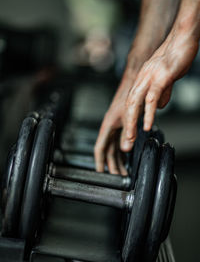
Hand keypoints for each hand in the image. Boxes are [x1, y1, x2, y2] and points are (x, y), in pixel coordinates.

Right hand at [94, 61, 138, 175]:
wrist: (135, 83)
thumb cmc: (129, 96)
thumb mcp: (129, 117)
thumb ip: (127, 134)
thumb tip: (125, 150)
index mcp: (107, 127)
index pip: (100, 148)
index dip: (99, 162)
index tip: (100, 173)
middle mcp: (110, 129)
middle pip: (108, 152)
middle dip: (112, 165)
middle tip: (117, 177)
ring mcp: (116, 128)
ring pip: (114, 149)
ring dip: (118, 161)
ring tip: (123, 172)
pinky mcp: (122, 126)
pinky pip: (120, 143)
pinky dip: (123, 153)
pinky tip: (126, 158)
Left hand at [121, 31, 198, 151]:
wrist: (184, 36)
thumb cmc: (177, 56)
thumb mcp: (166, 79)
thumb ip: (161, 93)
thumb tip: (158, 107)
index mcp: (142, 80)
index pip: (132, 103)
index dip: (129, 119)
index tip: (129, 134)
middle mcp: (142, 78)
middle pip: (129, 105)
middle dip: (126, 125)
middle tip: (125, 142)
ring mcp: (149, 77)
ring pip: (135, 103)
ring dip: (132, 122)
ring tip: (131, 138)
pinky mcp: (160, 76)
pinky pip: (151, 98)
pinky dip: (147, 113)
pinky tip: (147, 124)